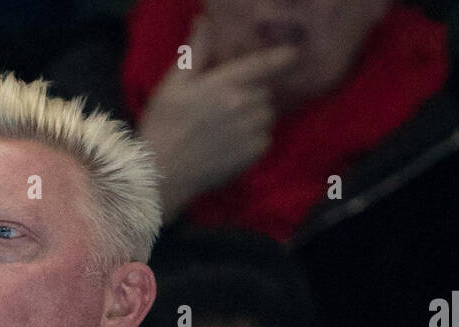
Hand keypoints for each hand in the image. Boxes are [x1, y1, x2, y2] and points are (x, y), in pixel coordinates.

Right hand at [138, 14, 298, 223]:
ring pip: (267, 114)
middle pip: (264, 91)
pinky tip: (232, 142)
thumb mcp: (173, 84)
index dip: (281, 56)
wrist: (164, 173)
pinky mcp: (254, 154)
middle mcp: (245, 106)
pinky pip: (266, 137)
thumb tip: (204, 22)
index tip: (294, 53)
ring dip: (256, 114)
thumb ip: (195, 52)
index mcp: (225, 84)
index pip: (262, 65)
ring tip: (231, 124)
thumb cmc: (164, 125)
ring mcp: (252, 131)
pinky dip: (255, 136)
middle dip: (253, 92)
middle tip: (229, 103)